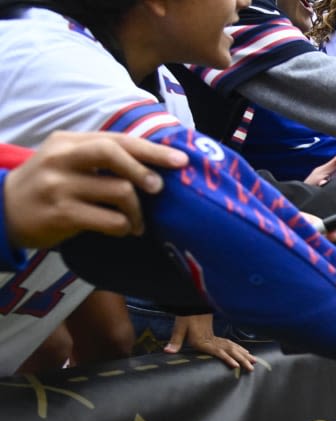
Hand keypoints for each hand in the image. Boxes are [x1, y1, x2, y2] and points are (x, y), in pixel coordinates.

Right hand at [4, 131, 187, 248]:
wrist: (3, 211)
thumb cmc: (48, 186)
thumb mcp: (67, 161)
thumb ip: (101, 157)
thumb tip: (153, 162)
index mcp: (68, 141)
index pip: (116, 139)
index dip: (152, 149)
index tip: (180, 160)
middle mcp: (62, 158)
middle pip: (114, 153)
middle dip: (145, 171)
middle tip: (159, 189)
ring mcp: (60, 186)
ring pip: (119, 191)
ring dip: (137, 211)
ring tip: (136, 222)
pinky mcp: (62, 214)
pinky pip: (111, 220)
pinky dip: (124, 227)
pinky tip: (121, 230)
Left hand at [167, 314, 255, 371]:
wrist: (192, 306)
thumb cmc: (185, 318)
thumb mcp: (179, 329)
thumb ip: (175, 341)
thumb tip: (168, 351)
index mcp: (203, 340)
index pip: (218, 351)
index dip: (227, 358)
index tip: (236, 365)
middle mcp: (213, 340)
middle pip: (230, 350)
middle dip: (242, 359)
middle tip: (251, 368)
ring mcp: (216, 339)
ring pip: (233, 347)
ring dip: (244, 354)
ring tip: (254, 361)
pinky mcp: (216, 337)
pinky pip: (231, 344)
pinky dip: (240, 348)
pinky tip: (245, 352)